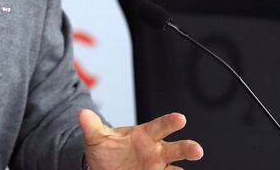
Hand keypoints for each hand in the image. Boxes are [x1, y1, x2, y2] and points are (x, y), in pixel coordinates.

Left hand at [80, 109, 202, 169]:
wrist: (103, 167)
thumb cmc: (107, 149)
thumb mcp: (97, 137)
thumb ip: (92, 126)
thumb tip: (82, 114)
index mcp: (145, 135)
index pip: (160, 126)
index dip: (170, 122)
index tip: (180, 118)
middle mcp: (156, 152)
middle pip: (176, 149)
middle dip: (187, 149)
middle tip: (197, 150)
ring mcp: (158, 169)